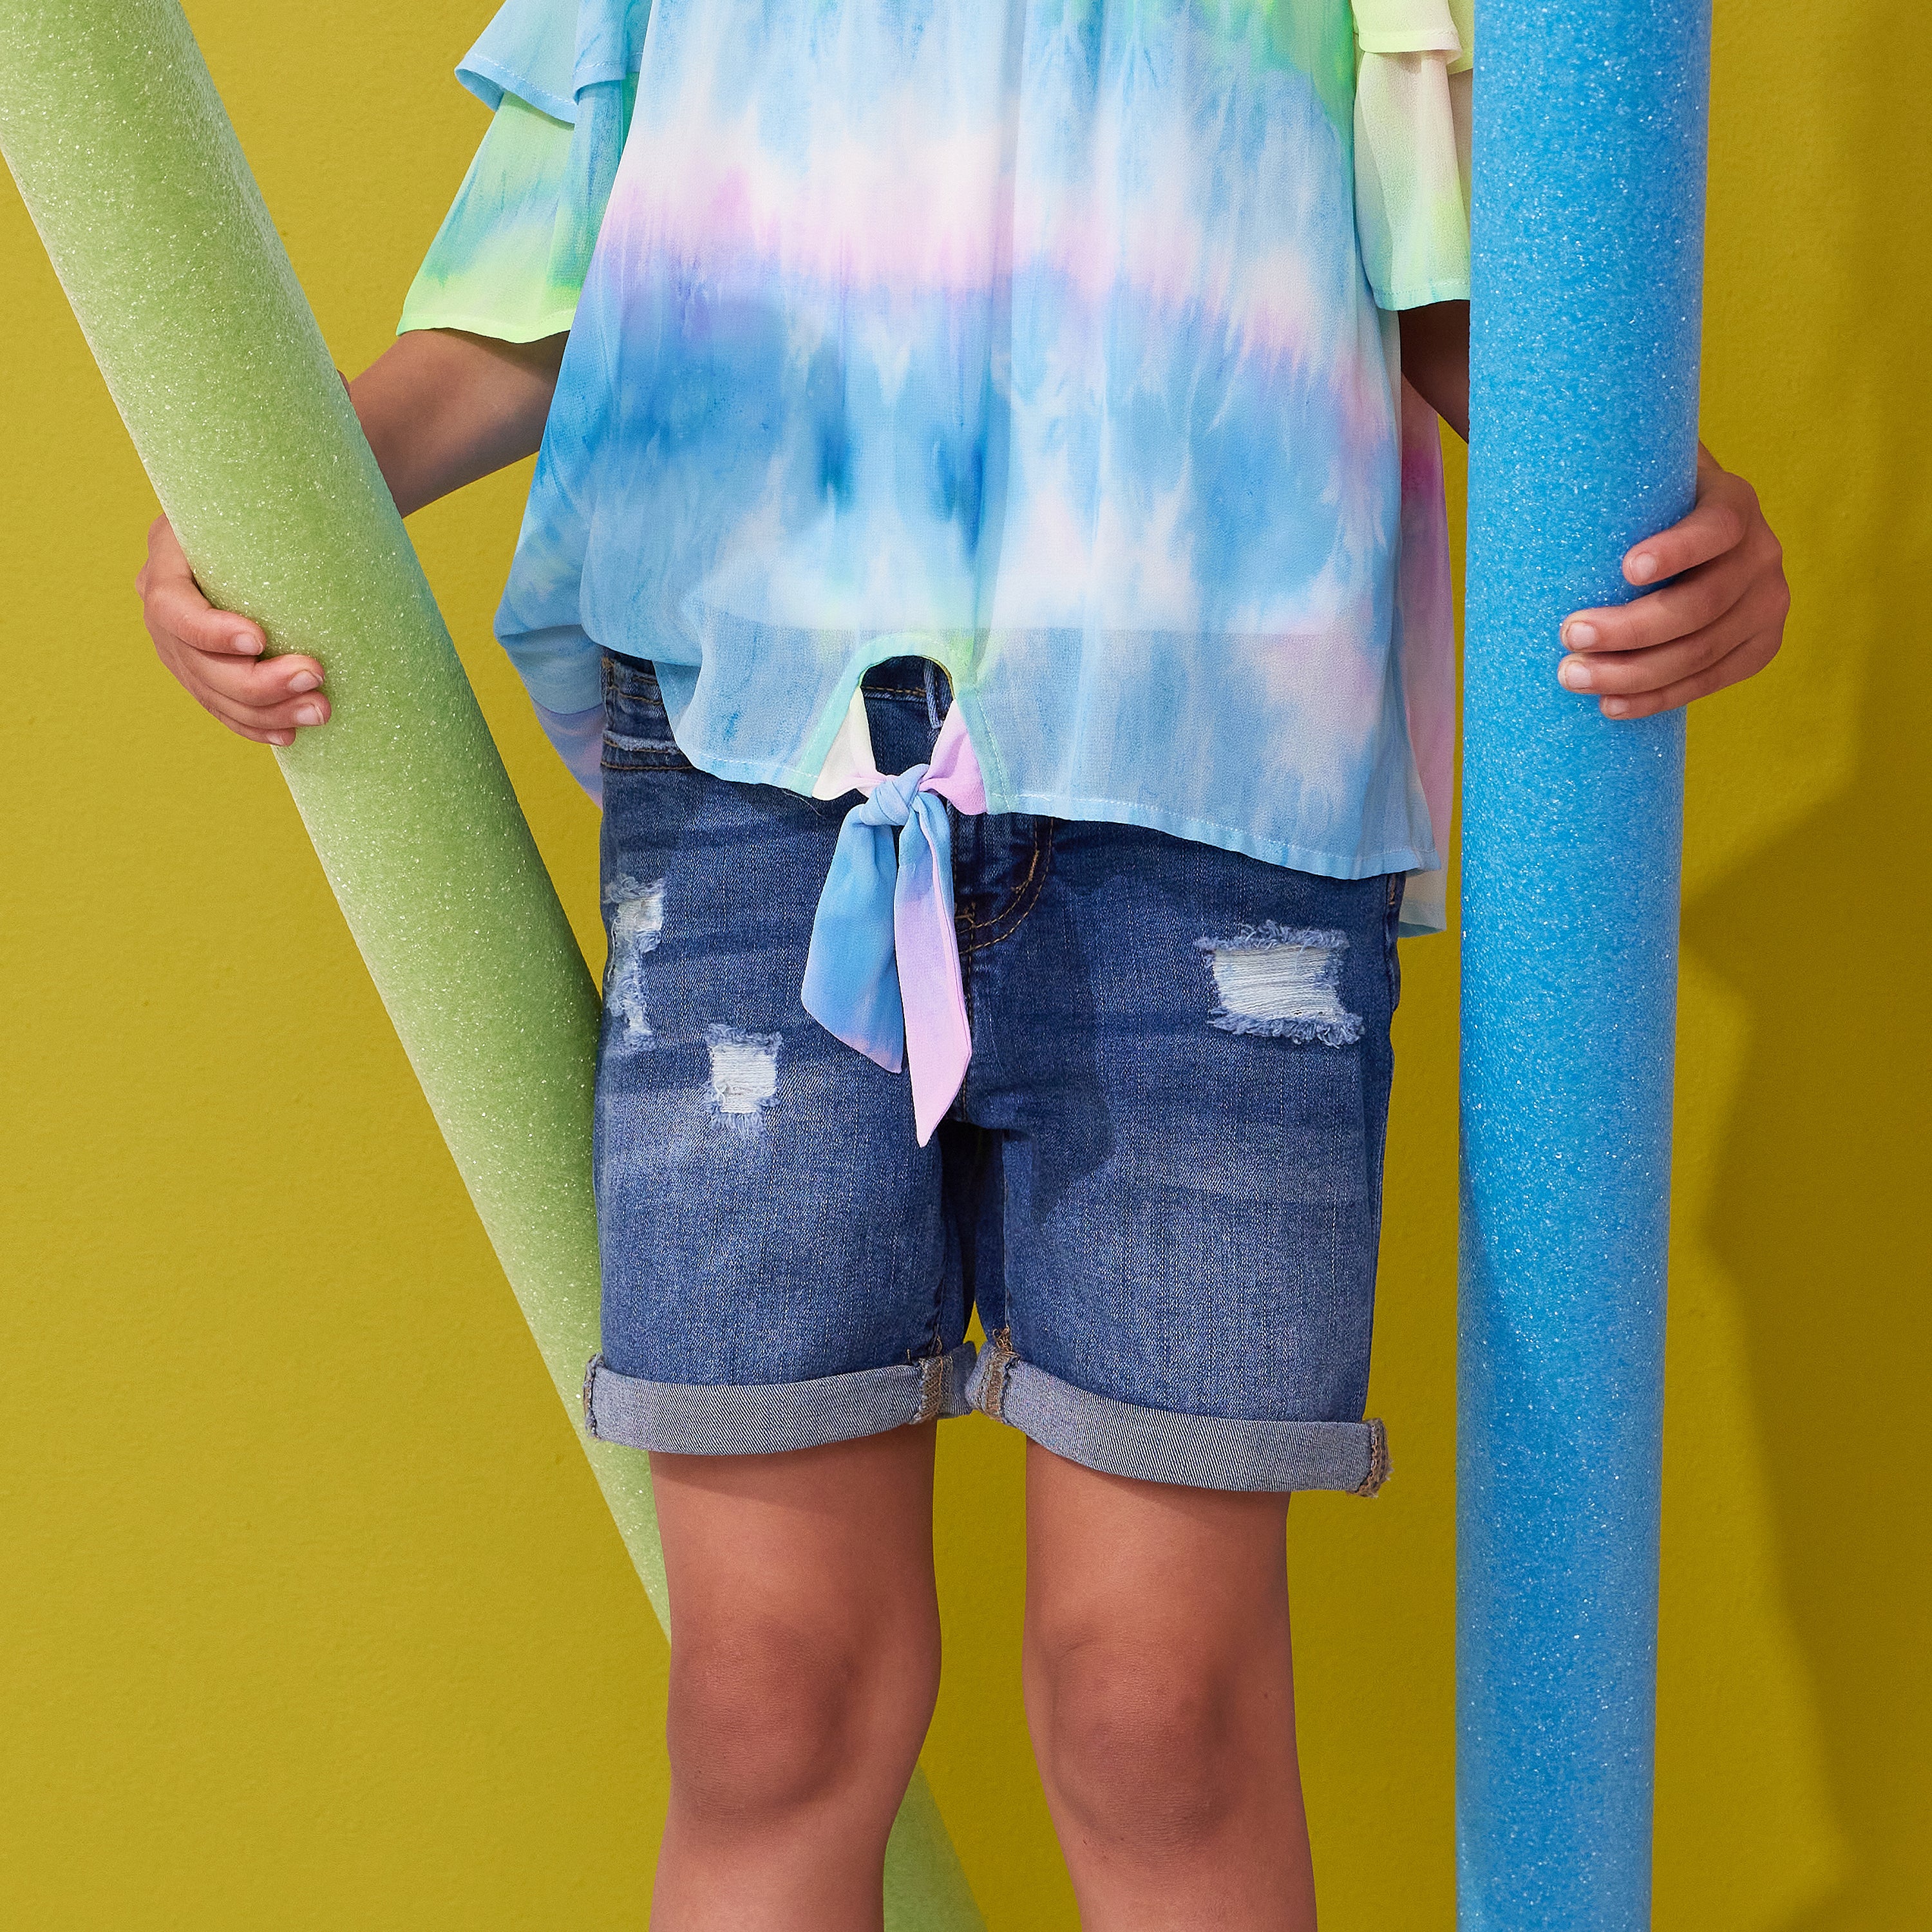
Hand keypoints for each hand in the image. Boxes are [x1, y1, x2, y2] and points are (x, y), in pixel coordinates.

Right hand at [136, 514, 329, 745]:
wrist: (267, 524)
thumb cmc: (275, 505)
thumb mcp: (265, 497)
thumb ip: (278, 510)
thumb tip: (333, 515)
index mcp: (167, 559)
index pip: (173, 607)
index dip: (210, 631)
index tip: (257, 638)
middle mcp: (163, 607)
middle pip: (199, 662)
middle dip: (259, 681)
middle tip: (316, 677)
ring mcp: (177, 645)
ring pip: (213, 694)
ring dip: (267, 710)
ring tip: (320, 710)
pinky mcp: (199, 672)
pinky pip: (221, 708)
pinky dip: (255, 724)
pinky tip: (288, 733)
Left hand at [1556, 445, 1787, 719]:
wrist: (1687, 534)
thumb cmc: (1639, 505)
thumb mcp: (1634, 478)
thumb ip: (1601, 467)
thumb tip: (1520, 455)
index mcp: (1733, 503)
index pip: (1714, 528)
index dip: (1676, 551)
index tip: (1626, 568)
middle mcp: (1762, 553)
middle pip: (1700, 605)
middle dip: (1630, 629)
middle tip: (1568, 636)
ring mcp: (1766, 604)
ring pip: (1700, 652)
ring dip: (1633, 674)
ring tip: (1573, 676)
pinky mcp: (1758, 646)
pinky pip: (1709, 680)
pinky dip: (1657, 698)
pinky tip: (1612, 705)